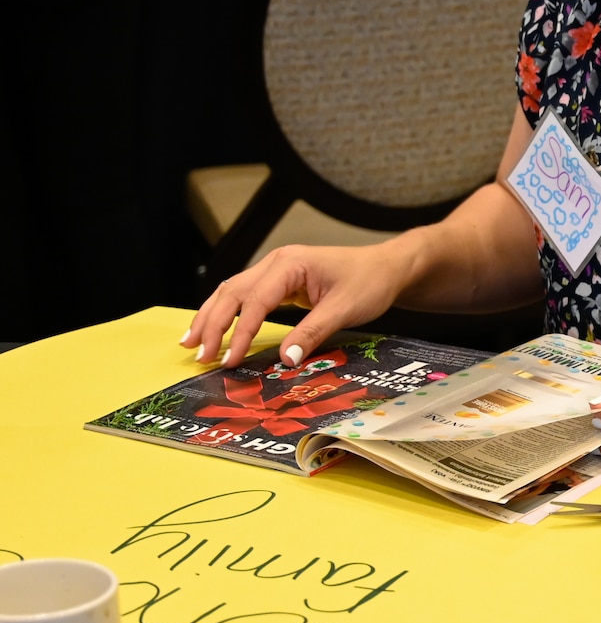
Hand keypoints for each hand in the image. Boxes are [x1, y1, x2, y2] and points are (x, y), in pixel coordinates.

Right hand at [182, 243, 414, 368]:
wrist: (388, 267)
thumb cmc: (370, 282)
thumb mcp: (344, 309)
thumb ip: (313, 333)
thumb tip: (285, 360)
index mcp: (290, 264)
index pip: (255, 301)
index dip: (240, 332)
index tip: (230, 360)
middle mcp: (277, 262)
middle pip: (232, 292)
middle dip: (212, 324)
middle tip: (198, 355)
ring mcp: (277, 270)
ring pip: (233, 292)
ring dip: (211, 317)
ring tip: (190, 343)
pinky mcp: (281, 281)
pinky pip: (247, 296)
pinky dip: (228, 313)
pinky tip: (214, 330)